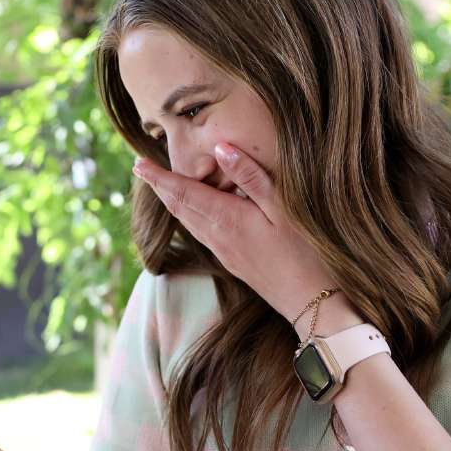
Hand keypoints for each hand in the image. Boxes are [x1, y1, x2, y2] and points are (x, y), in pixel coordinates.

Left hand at [134, 142, 360, 327]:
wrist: (312, 302)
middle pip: (179, 208)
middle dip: (159, 187)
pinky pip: (201, 233)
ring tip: (161, 186)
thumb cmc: (305, 252)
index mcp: (227, 219)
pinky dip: (189, 216)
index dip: (159, 178)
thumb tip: (220, 148)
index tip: (137, 163)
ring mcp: (224, 252)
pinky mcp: (233, 261)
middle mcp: (218, 237)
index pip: (183, 193)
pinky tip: (195, 212)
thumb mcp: (283, 207)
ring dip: (172, 202)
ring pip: (188, 222)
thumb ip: (251, 177)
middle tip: (142, 169)